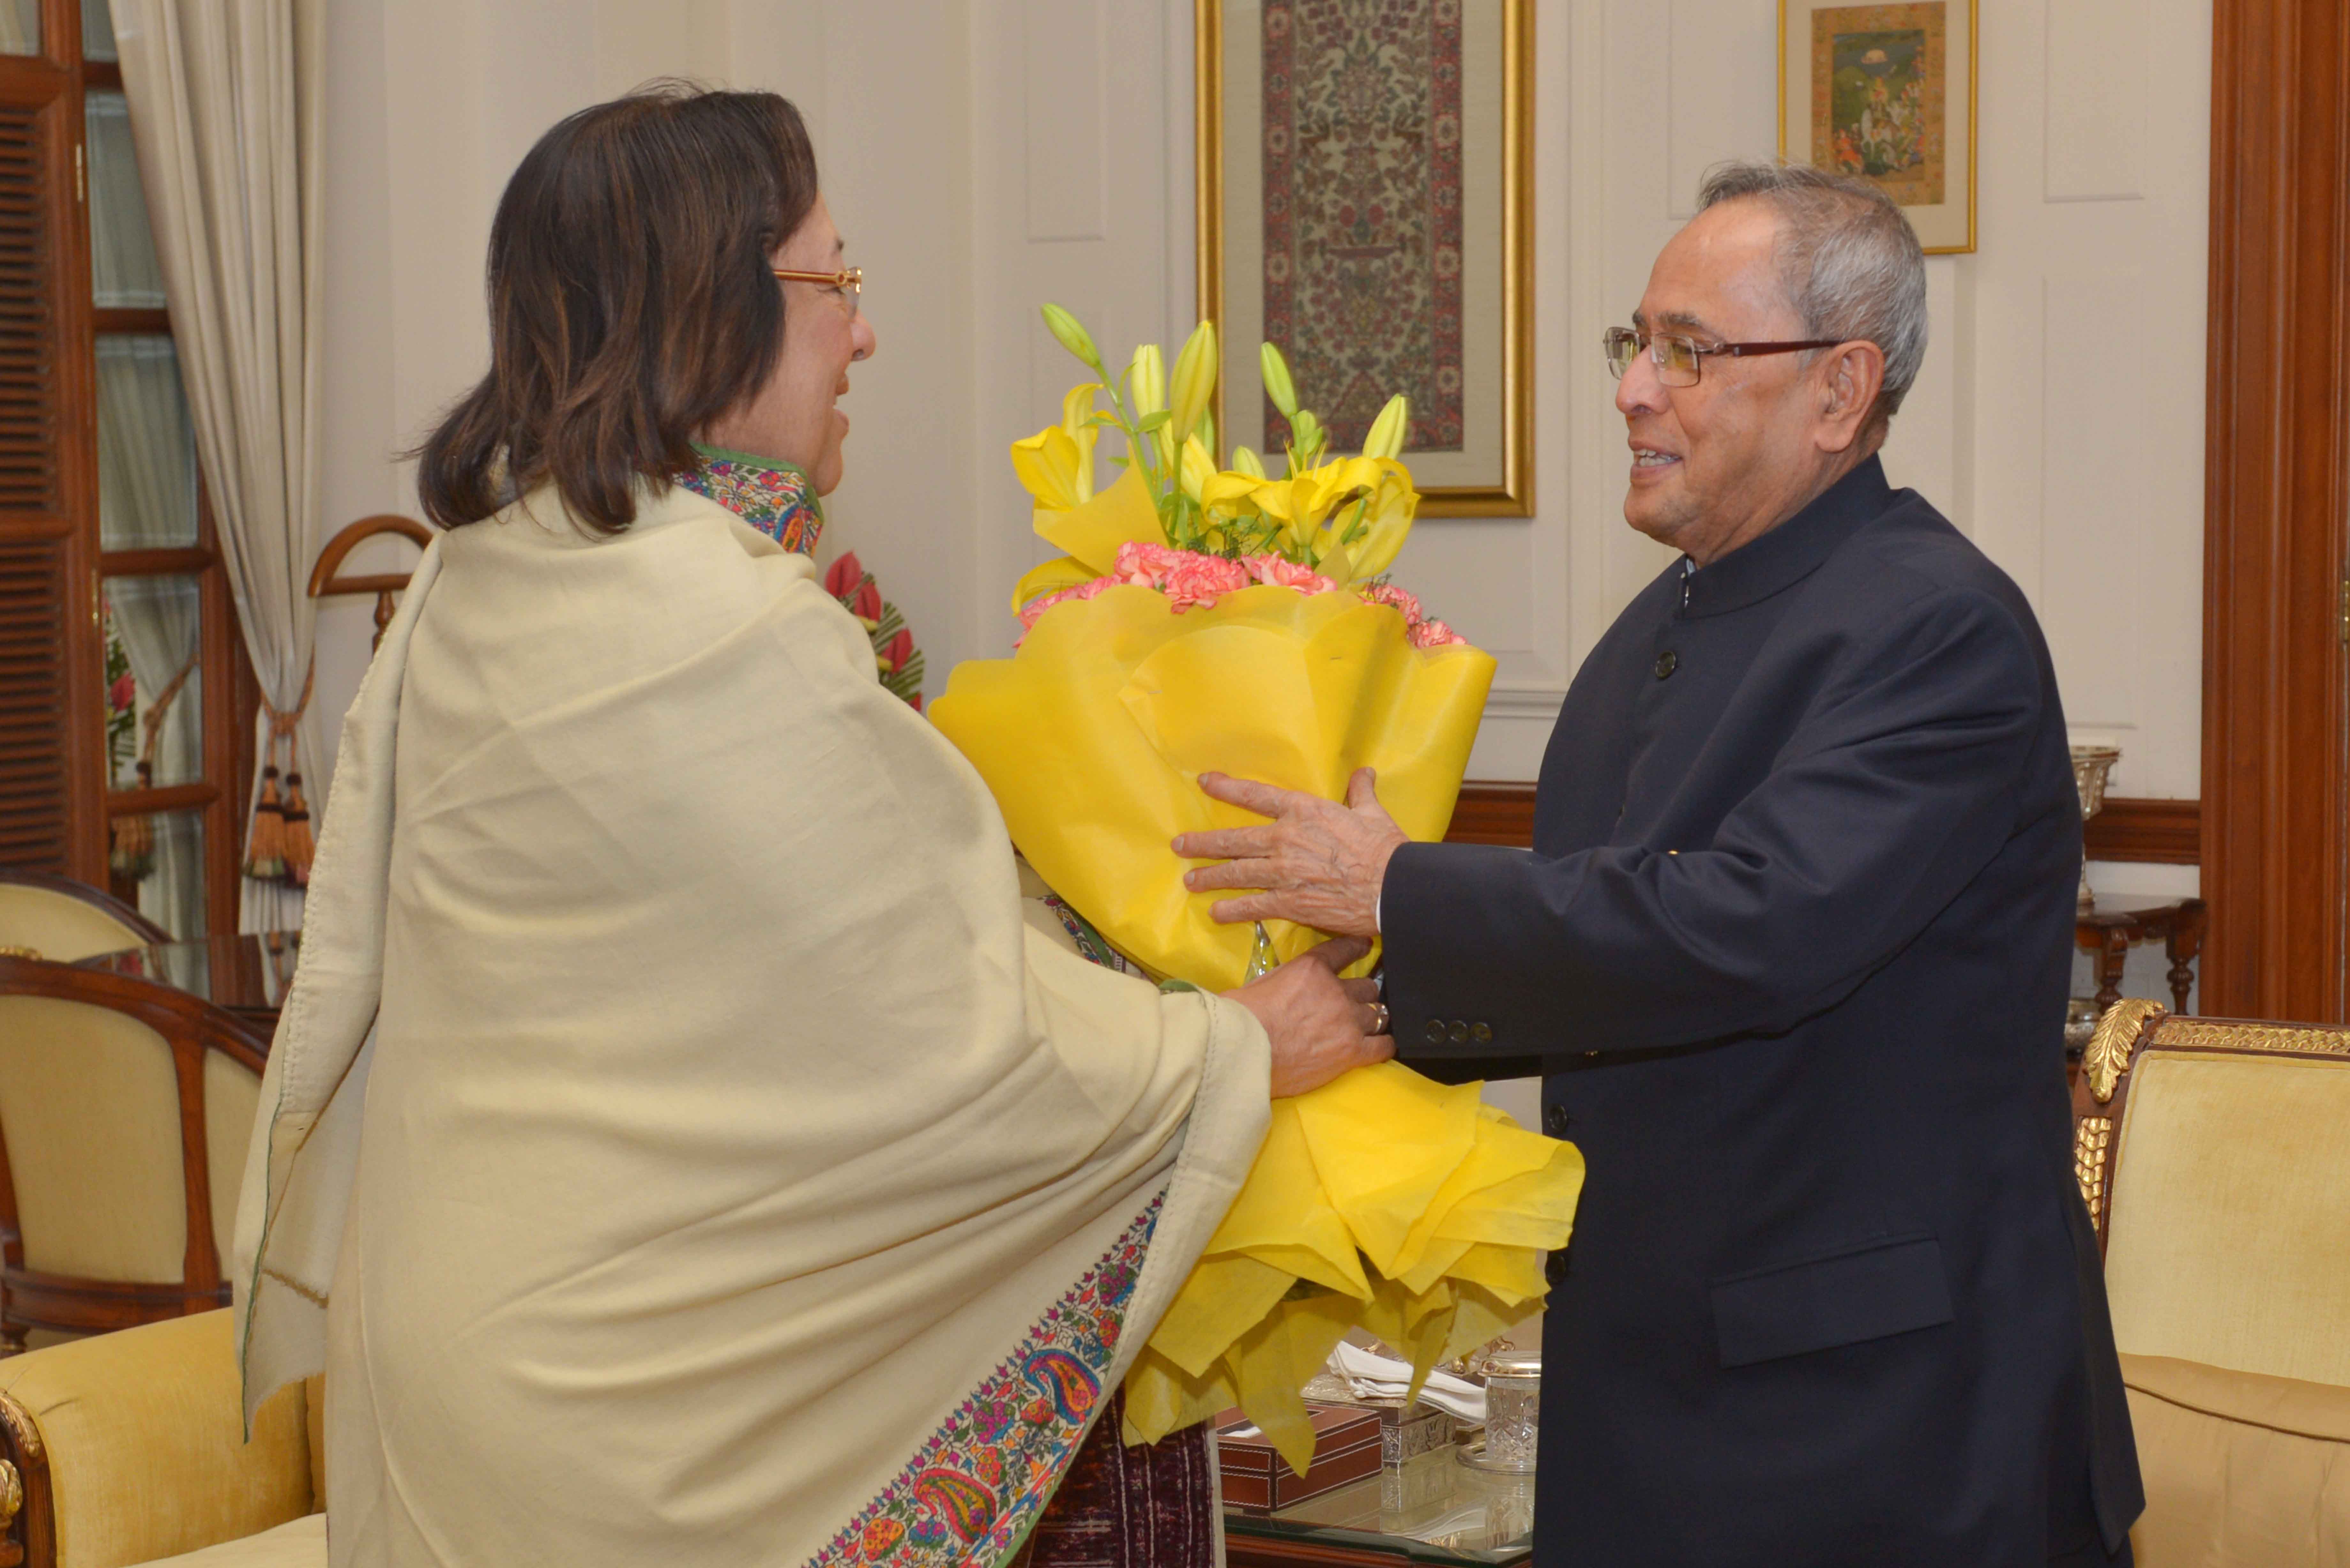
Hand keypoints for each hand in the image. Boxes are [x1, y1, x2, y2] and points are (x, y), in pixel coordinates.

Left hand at [1172, 768, 1406, 939]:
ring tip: (1190, 880)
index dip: (1227, 787)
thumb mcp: (1372, 813)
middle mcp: (1285, 839)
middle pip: (1234, 839)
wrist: (1393, 888)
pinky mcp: (1290, 903)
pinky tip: (1217, 913)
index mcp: (1303, 812)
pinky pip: (1253, 906)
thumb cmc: (1385, 848)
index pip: (1255, 795)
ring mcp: (1283, 873)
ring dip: (1210, 876)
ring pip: (1236, 873)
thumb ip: (1360, 792)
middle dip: (1203, 842)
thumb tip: (1364, 772)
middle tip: (1179, 844)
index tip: (1204, 781)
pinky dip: (1233, 910)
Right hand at [1223, 936, 1394, 1097]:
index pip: (1344, 950)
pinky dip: (1384, 1045)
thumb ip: (1284, 981)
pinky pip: (1383, 1047)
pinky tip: (1381, 1045)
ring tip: (1366, 1025)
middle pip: (1366, 987)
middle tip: (1353, 1003)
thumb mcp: (1261, 984)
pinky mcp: (1352, 1052)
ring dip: (1371, 1018)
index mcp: (1312, 969)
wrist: (1244, 1050)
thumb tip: (1282, 990)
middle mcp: (1336, 991)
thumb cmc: (1242, 1018)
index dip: (1357, 947)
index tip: (1364, 945)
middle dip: (1361, 994)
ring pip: (1378, 1013)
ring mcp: (1348, 1021)